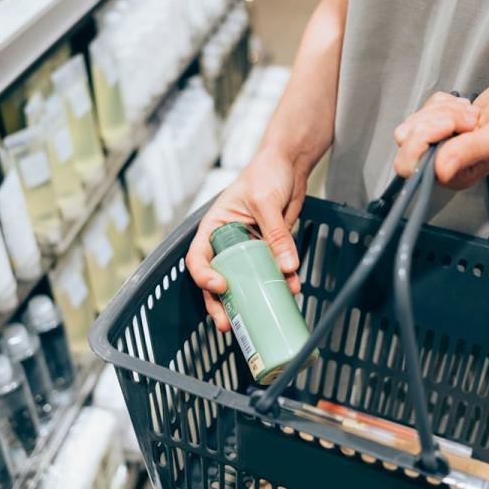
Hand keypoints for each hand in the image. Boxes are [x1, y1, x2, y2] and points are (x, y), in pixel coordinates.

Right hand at [185, 149, 306, 331]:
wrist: (289, 165)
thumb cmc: (266, 173)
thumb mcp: (266, 202)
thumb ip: (276, 234)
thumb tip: (288, 266)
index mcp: (214, 227)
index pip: (199, 257)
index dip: (204, 276)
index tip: (220, 286)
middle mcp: (226, 242)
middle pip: (218, 279)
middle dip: (220, 304)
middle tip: (228, 324)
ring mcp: (247, 249)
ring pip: (244, 282)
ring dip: (251, 301)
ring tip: (259, 318)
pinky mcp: (268, 250)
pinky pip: (270, 273)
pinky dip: (279, 284)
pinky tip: (290, 292)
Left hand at [393, 70, 488, 188]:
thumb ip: (468, 151)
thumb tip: (438, 171)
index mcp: (458, 175)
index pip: (411, 166)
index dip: (423, 139)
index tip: (451, 124)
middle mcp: (447, 163)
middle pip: (406, 142)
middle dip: (434, 119)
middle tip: (468, 116)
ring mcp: (444, 144)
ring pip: (415, 122)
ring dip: (442, 109)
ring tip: (473, 112)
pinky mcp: (443, 125)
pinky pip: (425, 108)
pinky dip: (445, 101)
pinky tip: (468, 107)